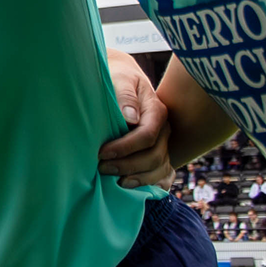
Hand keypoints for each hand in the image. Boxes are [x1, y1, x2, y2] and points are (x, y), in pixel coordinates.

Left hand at [99, 49, 171, 188]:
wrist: (123, 77)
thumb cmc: (117, 77)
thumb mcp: (119, 78)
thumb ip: (124, 95)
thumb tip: (130, 117)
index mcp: (156, 111)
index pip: (147, 136)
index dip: (125, 148)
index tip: (102, 153)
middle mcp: (164, 129)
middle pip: (154, 155)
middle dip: (128, 165)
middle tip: (101, 168)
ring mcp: (163, 142)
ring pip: (159, 167)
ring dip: (138, 177)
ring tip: (115, 181)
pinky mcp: (158, 151)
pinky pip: (163, 173)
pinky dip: (152, 183)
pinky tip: (135, 189)